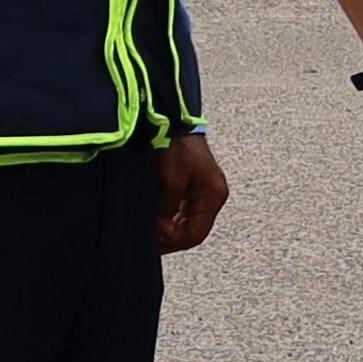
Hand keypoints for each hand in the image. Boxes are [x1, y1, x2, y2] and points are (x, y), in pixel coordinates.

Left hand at [155, 131, 229, 253]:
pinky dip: (172, 218)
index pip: (195, 234)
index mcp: (212, 196)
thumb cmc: (177, 147)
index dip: (172, 240)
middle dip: (170, 238)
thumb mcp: (170, 180)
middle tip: (148, 239)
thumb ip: (167, 208)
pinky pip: (186, 211)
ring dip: (171, 229)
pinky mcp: (197, 185)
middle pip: (194, 231)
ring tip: (150, 230)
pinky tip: (157, 219)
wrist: (176, 122)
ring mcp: (206, 191)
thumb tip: (160, 225)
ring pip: (189, 222)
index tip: (152, 234)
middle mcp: (214, 196)